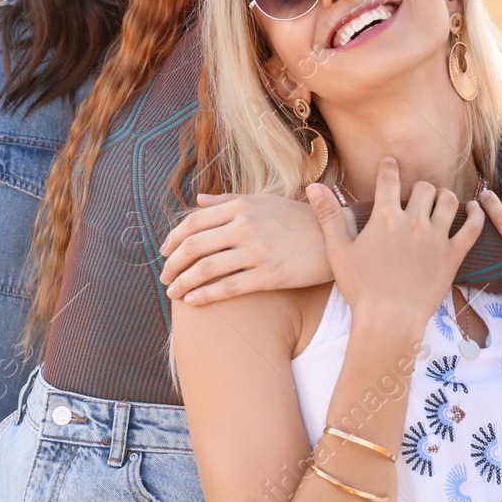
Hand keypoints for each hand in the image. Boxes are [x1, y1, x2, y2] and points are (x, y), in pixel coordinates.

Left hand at [159, 192, 330, 303]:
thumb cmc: (298, 219)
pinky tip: (193, 301)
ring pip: (206, 268)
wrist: (337, 237)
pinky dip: (204, 295)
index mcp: (241, 206)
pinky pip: (228, 287)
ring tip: (173, 292)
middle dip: (173, 263)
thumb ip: (228, 200)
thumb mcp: (264, 201)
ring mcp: (257, 250)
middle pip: (194, 245)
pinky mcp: (270, 275)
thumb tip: (198, 200)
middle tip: (164, 276)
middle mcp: (246, 225)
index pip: (194, 222)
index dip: (173, 238)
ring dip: (183, 282)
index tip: (164, 252)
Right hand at [312, 157, 484, 333]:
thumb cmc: (360, 287)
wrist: (389, 319)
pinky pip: (472, 227)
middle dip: (419, 187)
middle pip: (424, 188)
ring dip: (445, 196)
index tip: (391, 162)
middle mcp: (413, 221)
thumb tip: (313, 186)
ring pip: (449, 201)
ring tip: (442, 199)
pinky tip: (475, 209)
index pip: (388, 179)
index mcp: (384, 217)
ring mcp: (436, 238)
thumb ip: (328, 215)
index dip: (389, 167)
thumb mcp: (338, 250)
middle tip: (416, 194)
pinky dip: (476, 214)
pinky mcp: (453, 256)